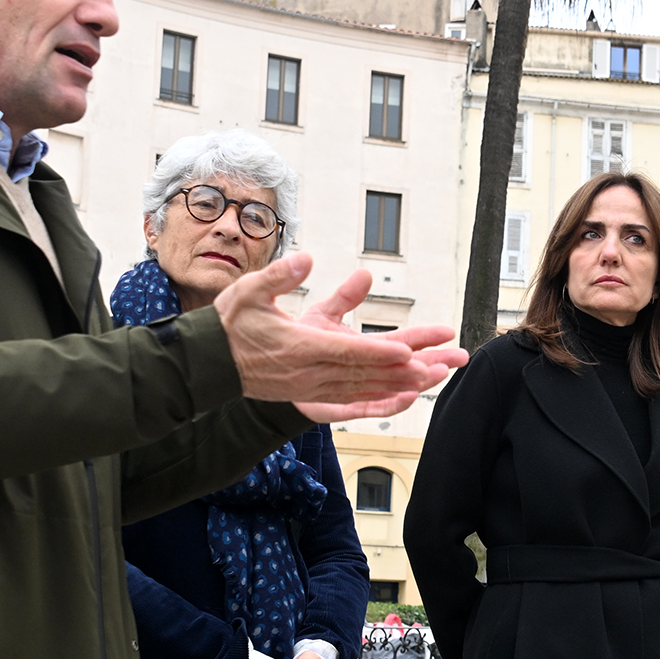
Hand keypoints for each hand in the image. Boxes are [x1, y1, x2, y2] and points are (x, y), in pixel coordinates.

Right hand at [213, 256, 464, 418]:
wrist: (211, 364)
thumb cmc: (232, 324)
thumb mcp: (250, 292)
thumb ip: (280, 275)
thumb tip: (307, 258)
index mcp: (301, 347)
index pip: (349, 351)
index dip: (381, 352)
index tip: (411, 351)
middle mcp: (313, 373)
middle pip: (370, 373)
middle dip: (413, 367)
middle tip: (448, 361)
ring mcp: (314, 387)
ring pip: (368, 388)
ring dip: (406, 382)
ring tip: (439, 374)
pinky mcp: (313, 394)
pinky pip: (355, 400)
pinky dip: (383, 399)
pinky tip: (406, 398)